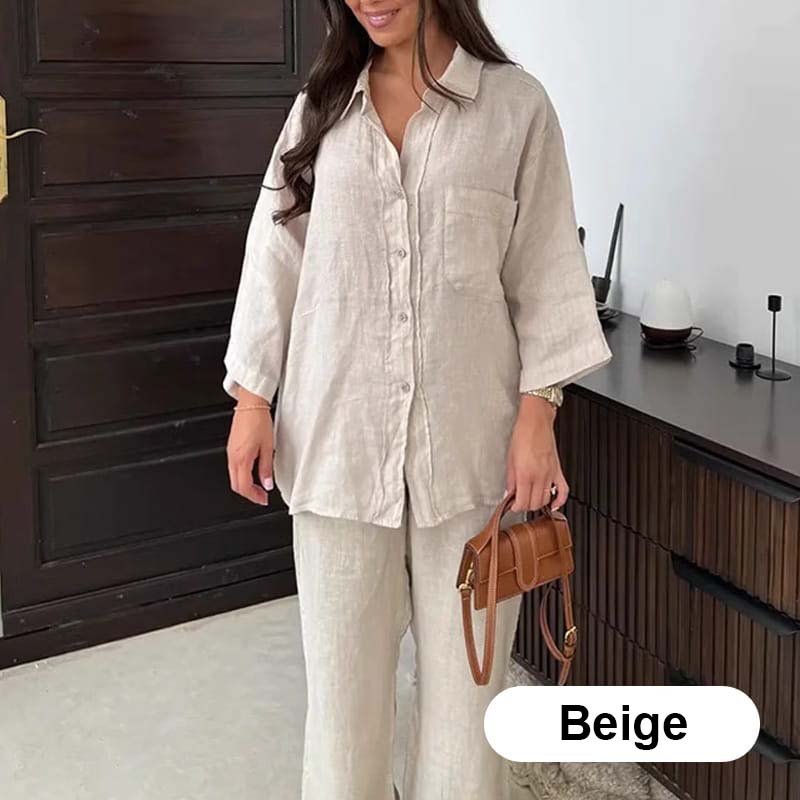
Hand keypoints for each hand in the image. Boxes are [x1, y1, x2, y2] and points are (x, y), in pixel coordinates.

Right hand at [226, 388, 273, 505]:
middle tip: (261, 496)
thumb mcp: (268, 447)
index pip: (244, 486)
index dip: (254, 497)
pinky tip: (252, 473)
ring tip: (259, 486)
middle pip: (236, 485)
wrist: (250, 405)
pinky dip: (242, 476)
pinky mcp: (231, 448)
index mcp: (242, 458)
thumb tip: (267, 484)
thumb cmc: (259, 421)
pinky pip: (233, 468)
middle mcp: (233, 457)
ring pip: (233, 477)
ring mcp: (230, 453)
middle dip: (248, 494)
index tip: (263, 499)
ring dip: (245, 485)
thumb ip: (266, 468)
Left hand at [505, 394, 568, 512]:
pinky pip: (563, 491)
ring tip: (530, 499)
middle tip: (518, 501)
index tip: (511, 506)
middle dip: (525, 506)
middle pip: (535, 504)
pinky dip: (560, 501)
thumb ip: (510, 480)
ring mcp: (550, 474)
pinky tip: (554, 504)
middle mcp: (539, 476)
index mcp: (525, 473)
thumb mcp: (510, 458)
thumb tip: (508, 493)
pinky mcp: (558, 470)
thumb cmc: (522, 435)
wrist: (536, 422)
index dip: (515, 508)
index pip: (522, 502)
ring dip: (538, 504)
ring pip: (547, 500)